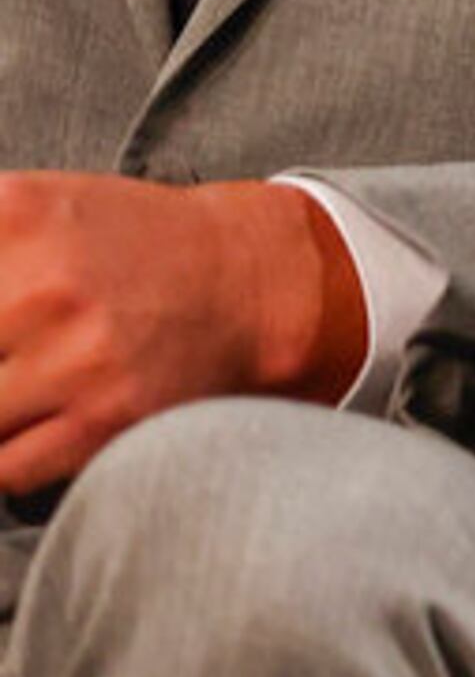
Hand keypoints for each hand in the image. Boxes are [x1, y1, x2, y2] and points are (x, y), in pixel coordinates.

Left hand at [0, 175, 369, 492]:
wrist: (248, 282)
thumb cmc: (124, 245)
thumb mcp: (28, 207)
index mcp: (14, 217)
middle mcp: (42, 287)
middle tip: (2, 363)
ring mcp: (73, 359)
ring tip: (17, 391)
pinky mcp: (102, 421)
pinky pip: (1, 469)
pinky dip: (1, 455)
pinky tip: (22, 425)